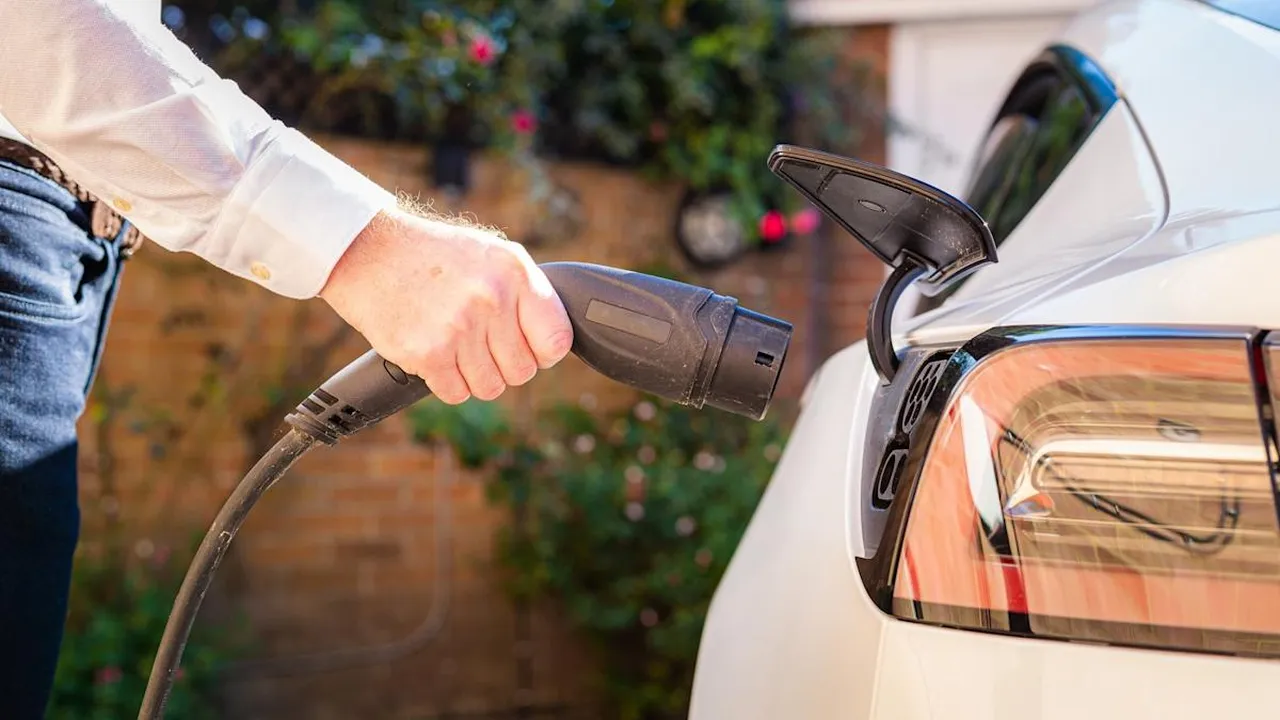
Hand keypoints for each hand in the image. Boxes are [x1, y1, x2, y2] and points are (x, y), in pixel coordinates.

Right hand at [318, 206, 572, 403]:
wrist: (370, 253)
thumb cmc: (435, 257)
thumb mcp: (492, 254)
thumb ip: (526, 293)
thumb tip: (554, 340)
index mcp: (515, 273)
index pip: (557, 340)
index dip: (544, 352)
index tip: (529, 348)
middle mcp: (491, 300)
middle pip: (522, 372)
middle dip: (505, 365)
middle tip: (482, 344)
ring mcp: (459, 328)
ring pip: (490, 388)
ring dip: (474, 375)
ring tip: (456, 344)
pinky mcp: (428, 353)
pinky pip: (456, 393)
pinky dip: (447, 382)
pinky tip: (436, 353)